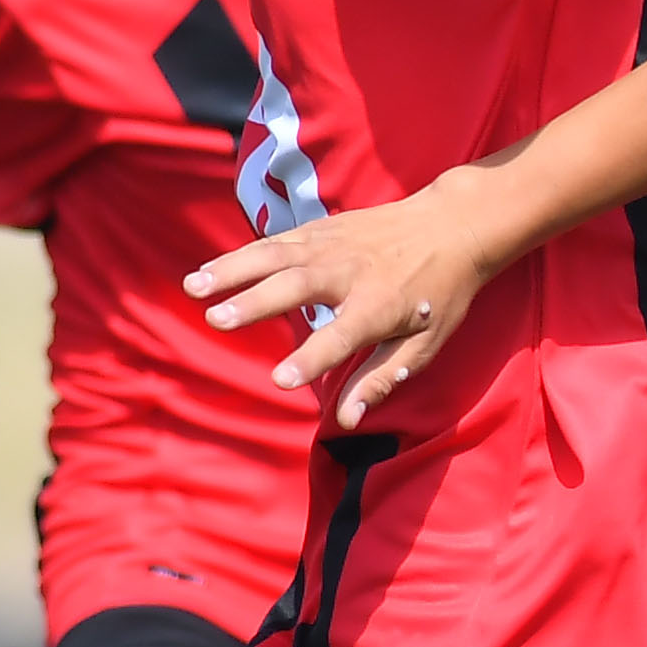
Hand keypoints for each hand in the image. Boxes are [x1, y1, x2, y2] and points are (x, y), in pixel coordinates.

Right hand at [187, 167, 508, 430]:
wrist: (453, 226)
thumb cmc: (441, 294)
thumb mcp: (425, 344)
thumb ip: (383, 379)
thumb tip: (349, 420)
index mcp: (380, 306)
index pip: (341, 338)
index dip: (311, 360)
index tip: (280, 381)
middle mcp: (350, 272)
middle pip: (296, 287)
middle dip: (255, 303)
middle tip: (216, 320)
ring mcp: (332, 245)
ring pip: (274, 256)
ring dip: (231, 271)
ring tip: (193, 288)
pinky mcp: (321, 229)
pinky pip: (275, 243)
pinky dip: (241, 255)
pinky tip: (210, 270)